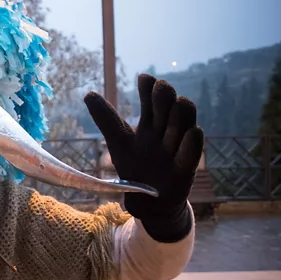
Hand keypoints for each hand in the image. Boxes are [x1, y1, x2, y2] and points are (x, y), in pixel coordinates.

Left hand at [84, 75, 203, 237]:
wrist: (146, 201)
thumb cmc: (134, 167)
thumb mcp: (118, 142)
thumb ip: (106, 119)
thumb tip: (88, 94)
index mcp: (150, 123)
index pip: (151, 99)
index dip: (149, 88)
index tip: (144, 78)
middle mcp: (166, 131)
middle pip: (170, 107)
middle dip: (165, 96)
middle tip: (159, 87)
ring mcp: (177, 148)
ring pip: (185, 124)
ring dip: (181, 113)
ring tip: (179, 101)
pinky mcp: (185, 169)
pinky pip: (193, 154)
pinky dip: (192, 143)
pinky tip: (192, 133)